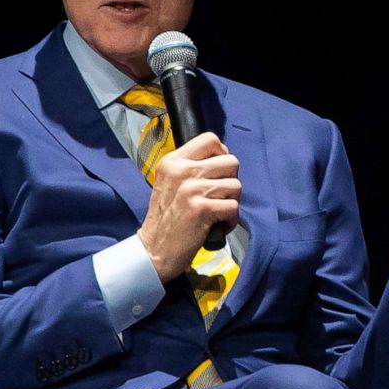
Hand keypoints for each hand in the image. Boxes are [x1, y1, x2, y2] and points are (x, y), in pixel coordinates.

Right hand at [136, 131, 240, 282]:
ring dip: (231, 202)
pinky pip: (233, 207)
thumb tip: (222, 159)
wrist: (153, 249)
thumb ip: (191, 168)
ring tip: (217, 212)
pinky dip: (231, 220)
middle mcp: (181, 171)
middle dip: (231, 180)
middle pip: (230, 161)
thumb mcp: (169, 183)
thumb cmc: (165, 219)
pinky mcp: (201, 209)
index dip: (222, 154)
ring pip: (236, 185)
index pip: (210, 139)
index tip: (218, 172)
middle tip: (219, 195)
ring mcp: (191, 189)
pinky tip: (217, 225)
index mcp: (173, 161)